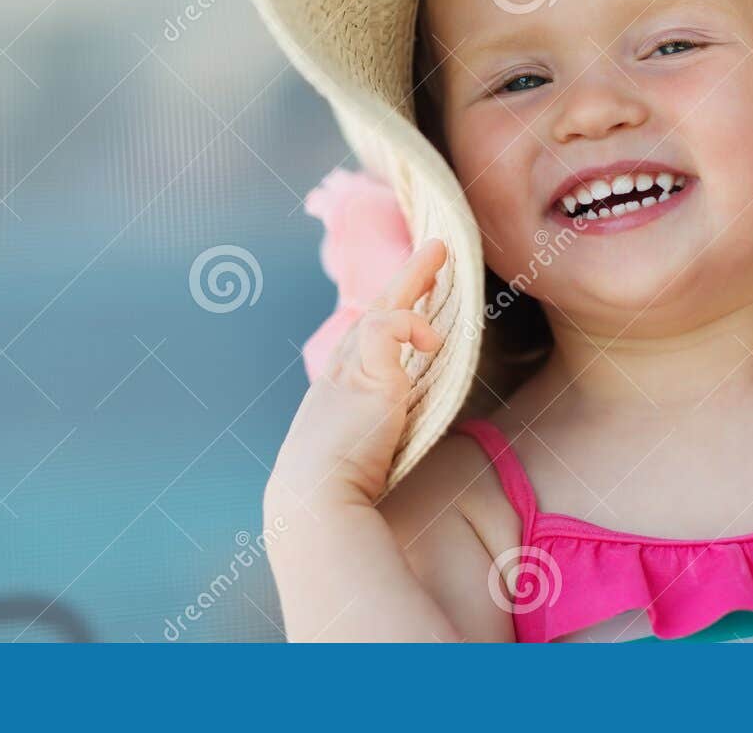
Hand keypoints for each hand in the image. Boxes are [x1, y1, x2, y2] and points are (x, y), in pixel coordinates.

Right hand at [265, 238, 447, 511]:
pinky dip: (414, 325)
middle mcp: (340, 371)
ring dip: (414, 278)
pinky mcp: (369, 371)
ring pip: (384, 306)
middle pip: (375, 310)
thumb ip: (375, 437)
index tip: (410, 301)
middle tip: (433, 251)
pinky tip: (434, 341)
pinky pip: (391, 325)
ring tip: (439, 255)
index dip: (389, 315)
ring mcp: (350, 368)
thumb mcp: (356, 456)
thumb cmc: (335, 493)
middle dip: (406, 278)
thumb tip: (393, 439)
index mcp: (337, 391)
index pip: (366, 339)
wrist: (313, 501)